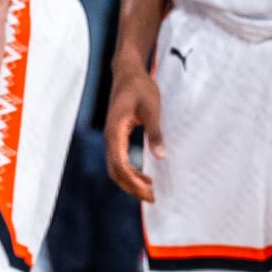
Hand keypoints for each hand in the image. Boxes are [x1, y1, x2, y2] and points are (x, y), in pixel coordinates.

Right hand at [102, 64, 162, 200]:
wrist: (128, 73)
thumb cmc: (139, 88)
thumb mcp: (152, 108)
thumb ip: (155, 132)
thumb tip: (160, 156)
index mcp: (115, 131)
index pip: (119, 165)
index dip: (133, 182)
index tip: (149, 193)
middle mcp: (110, 137)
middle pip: (115, 171)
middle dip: (131, 187)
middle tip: (151, 198)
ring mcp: (112, 137)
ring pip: (115, 168)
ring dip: (130, 181)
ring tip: (149, 190)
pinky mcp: (117, 136)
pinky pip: (119, 160)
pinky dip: (129, 172)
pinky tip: (143, 176)